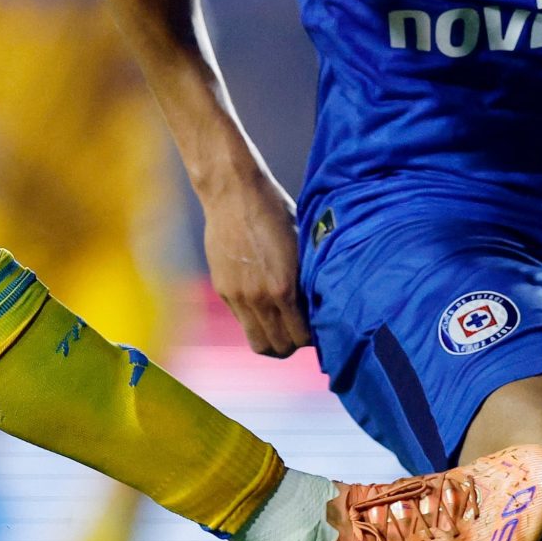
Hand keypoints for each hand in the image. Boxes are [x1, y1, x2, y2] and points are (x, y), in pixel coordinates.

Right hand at [200, 166, 311, 357]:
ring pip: (257, 342)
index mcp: (284, 287)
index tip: (317, 328)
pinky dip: (255, 320)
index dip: (312, 338)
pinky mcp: (223, 289)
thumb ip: (306, 278)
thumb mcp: (301, 245)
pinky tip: (264, 303)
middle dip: (293, 345)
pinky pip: (242, 320)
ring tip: (282, 327)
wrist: (233, 192)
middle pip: (278, 348)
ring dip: (272, 340)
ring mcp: (238, 296)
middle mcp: (259, 298)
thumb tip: (318, 303)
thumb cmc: (275, 211)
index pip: (301, 337)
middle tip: (301, 333)